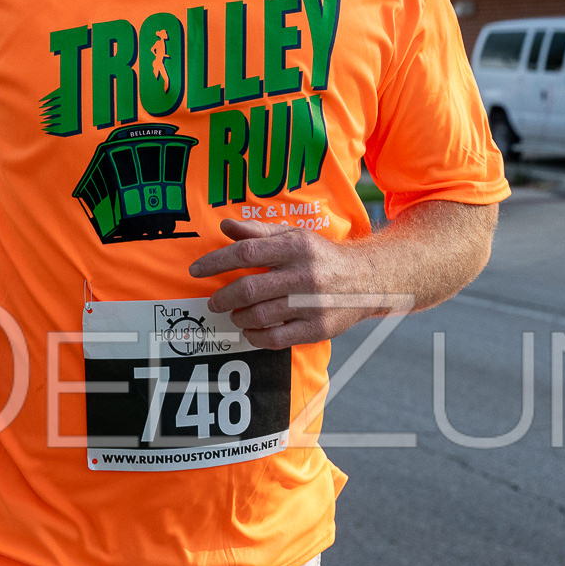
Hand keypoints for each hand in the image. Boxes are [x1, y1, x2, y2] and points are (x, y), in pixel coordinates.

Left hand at [189, 219, 386, 348]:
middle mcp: (305, 274)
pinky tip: (249, 331)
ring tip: (234, 314)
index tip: (197, 270)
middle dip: (222, 297)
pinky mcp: (318, 328)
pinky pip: (276, 339)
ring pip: (260, 316)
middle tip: (213, 301)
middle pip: (249, 288)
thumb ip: (259, 231)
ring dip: (238, 317)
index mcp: (296, 247)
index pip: (247, 252)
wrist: (367, 279)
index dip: (216, 261)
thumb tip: (226, 226)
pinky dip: (254, 337)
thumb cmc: (322, 256)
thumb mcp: (295, 235)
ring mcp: (312, 304)